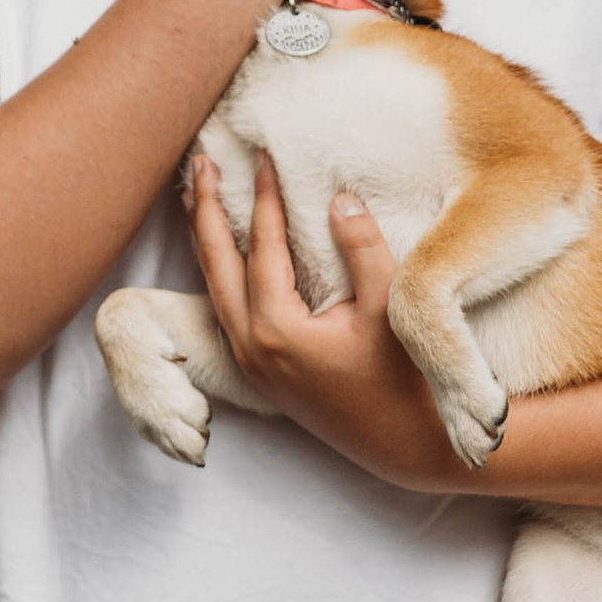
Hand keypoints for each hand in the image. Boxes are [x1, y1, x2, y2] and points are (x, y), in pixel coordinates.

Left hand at [186, 151, 465, 490]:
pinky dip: (220, 270)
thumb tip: (339, 198)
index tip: (263, 155)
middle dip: (204, 209)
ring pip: (214, 287)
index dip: (262, 196)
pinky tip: (224, 251)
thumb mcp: (391, 310)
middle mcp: (249, 347)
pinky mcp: (258, 372)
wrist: (405, 445)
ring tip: (197, 195)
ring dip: (205, 238)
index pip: (260, 245)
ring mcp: (249, 363)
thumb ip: (364, 250)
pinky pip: (226, 308)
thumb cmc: (402, 380)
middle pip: (215, 263)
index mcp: (276, 329)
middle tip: (201, 161)